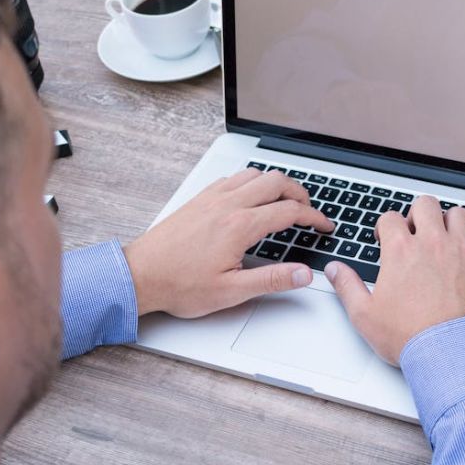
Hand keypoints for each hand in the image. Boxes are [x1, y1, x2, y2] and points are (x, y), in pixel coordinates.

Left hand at [124, 168, 333, 317]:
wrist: (140, 275)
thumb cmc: (179, 284)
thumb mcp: (232, 291)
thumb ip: (272, 280)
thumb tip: (303, 274)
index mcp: (240, 226)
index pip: (289, 211)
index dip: (314, 217)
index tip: (323, 226)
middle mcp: (227, 204)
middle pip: (276, 181)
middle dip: (300, 193)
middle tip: (309, 210)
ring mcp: (212, 198)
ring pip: (254, 173)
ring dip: (276, 183)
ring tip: (285, 199)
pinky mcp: (199, 198)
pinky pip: (233, 177)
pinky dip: (251, 181)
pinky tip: (251, 197)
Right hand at [324, 195, 464, 364]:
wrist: (450, 352)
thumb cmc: (410, 336)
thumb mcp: (365, 315)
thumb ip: (347, 287)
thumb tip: (335, 270)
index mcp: (401, 251)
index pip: (390, 218)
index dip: (385, 226)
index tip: (386, 238)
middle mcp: (432, 244)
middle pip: (425, 204)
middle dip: (417, 214)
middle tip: (415, 232)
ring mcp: (460, 251)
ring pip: (457, 214)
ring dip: (448, 221)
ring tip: (442, 236)